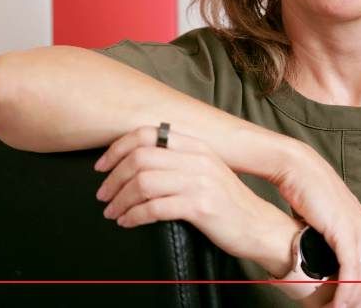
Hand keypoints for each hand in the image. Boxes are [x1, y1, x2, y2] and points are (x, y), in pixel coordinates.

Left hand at [92, 125, 291, 266]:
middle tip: (103, 195)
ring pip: (143, 183)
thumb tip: (137, 161)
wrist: (258, 226)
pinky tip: (128, 221)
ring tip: (113, 211)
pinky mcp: (200, 206)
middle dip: (114, 178)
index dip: (118, 148)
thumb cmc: (227, 202)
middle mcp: (198, 158)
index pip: (147, 134)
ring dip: (120, 199)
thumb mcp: (206, 170)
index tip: (102, 166)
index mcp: (197, 145)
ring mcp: (200, 181)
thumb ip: (179, 160)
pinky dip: (134, 215)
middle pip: (140, 158)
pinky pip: (155, 208)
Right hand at [275, 145, 360, 307]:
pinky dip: (346, 293)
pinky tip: (338, 305)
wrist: (298, 169)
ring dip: (356, 303)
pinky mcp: (344, 232)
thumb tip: (329, 262)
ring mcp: (359, 231)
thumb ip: (336, 242)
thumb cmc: (310, 194)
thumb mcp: (330, 222)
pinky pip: (352, 272)